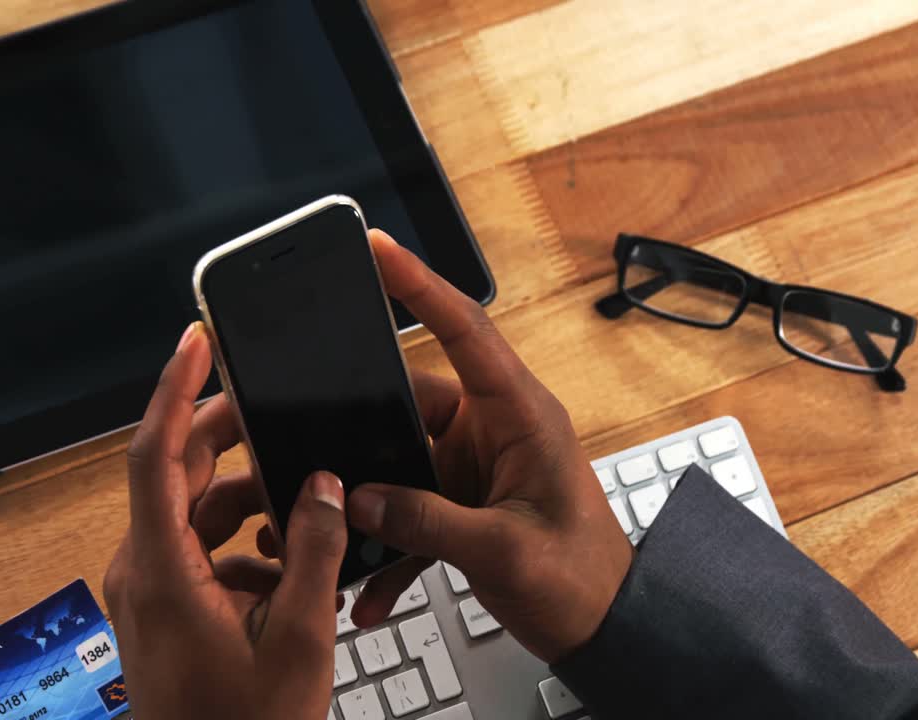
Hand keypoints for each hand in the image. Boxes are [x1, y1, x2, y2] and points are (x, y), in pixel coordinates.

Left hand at [103, 322, 345, 719]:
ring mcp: (149, 589)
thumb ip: (313, 551)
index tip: (196, 343)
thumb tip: (323, 484)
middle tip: (276, 409)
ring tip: (303, 510)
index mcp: (164, 572)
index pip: (155, 456)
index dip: (176, 392)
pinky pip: (200, 548)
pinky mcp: (164, 604)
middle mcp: (143, 570)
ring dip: (247, 501)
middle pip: (178, 473)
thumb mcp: (298, 640)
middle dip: (229, 437)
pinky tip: (289, 568)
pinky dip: (242, 542)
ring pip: (195, 511)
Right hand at [346, 230, 633, 662]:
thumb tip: (362, 500)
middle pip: (409, 402)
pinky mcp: (460, 502)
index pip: (466, 333)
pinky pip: (408, 509)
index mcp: (521, 415)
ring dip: (372, 504)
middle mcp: (494, 430)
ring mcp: (473, 467)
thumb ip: (430, 523)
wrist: (605, 628)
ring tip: (338, 531)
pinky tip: (367, 587)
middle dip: (362, 428)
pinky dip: (388, 548)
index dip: (421, 286)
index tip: (379, 248)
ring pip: (400, 460)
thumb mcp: (505, 550)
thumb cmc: (583, 579)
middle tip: (312, 435)